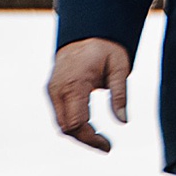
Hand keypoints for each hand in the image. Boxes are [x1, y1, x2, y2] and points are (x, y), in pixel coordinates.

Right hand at [49, 35, 129, 149]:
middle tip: (106, 145)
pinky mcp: (51, 90)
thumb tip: (123, 122)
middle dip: (85, 140)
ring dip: (79, 134)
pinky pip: (60, 115)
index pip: (76, 123)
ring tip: (100, 137)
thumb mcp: (119, 67)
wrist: (85, 29)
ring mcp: (52, 89)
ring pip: (61, 124)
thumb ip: (120, 94)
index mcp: (75, 83)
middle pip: (66, 128)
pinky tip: (90, 126)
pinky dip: (73, 124)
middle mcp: (58, 89)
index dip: (91, 139)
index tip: (108, 146)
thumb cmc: (105, 48)